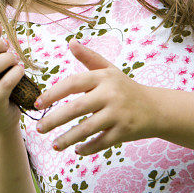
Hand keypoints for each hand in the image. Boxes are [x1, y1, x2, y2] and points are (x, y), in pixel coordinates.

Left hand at [34, 39, 157, 154]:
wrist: (156, 108)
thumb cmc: (125, 88)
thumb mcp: (109, 70)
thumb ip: (89, 57)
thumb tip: (71, 42)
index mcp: (103, 78)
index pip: (73, 83)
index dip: (53, 93)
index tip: (37, 103)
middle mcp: (110, 94)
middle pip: (76, 108)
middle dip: (54, 119)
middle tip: (39, 128)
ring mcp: (118, 114)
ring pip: (87, 128)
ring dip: (68, 138)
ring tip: (54, 144)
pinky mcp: (124, 132)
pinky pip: (101, 142)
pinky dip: (88, 148)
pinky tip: (77, 150)